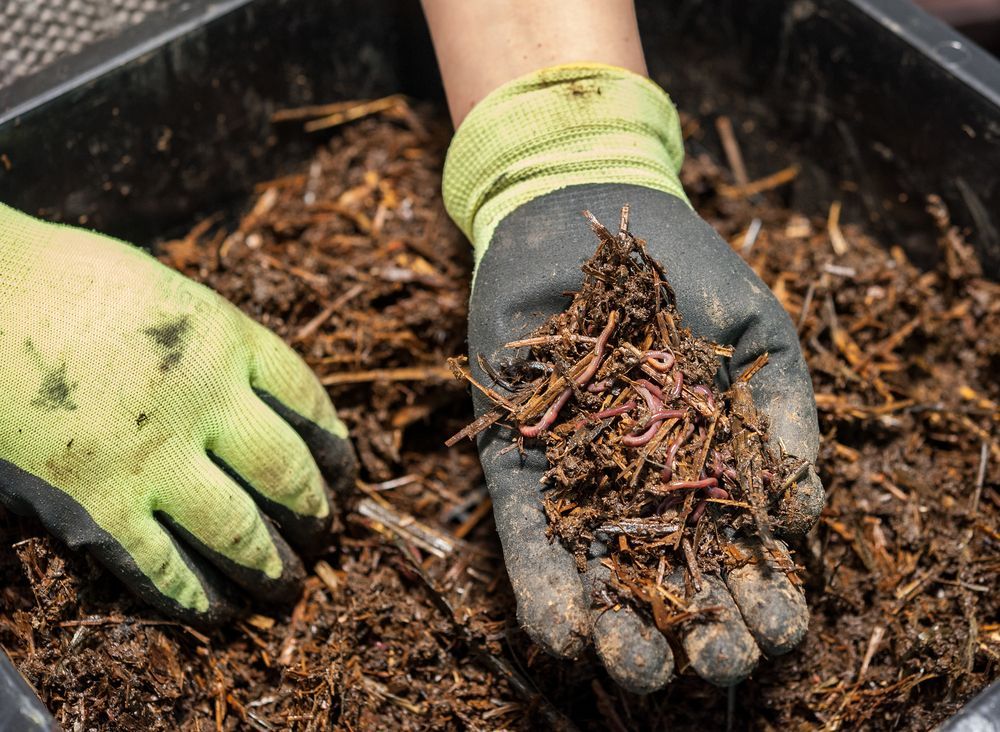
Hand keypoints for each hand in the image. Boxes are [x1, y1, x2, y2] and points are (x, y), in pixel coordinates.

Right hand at [0, 204, 356, 622]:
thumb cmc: (64, 281)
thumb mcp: (166, 293)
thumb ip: (214, 344)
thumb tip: (250, 394)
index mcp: (227, 339)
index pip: (308, 402)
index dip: (334, 447)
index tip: (344, 473)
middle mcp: (205, 401)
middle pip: (286, 472)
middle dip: (313, 513)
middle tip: (324, 535)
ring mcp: (153, 457)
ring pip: (238, 530)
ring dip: (269, 565)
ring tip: (286, 584)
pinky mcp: (97, 504)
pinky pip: (159, 566)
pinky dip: (192, 594)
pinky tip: (213, 611)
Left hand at [443, 66, 822, 691]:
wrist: (585, 218)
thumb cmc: (685, 274)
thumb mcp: (757, 334)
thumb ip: (786, 413)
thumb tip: (808, 513)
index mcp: (713, 471)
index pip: (744, 556)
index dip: (765, 599)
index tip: (779, 624)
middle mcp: (647, 491)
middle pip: (676, 584)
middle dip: (701, 632)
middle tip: (717, 656)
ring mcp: (581, 483)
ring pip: (602, 580)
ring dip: (621, 633)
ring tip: (638, 661)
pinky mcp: (517, 468)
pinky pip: (528, 540)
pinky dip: (544, 588)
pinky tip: (565, 631)